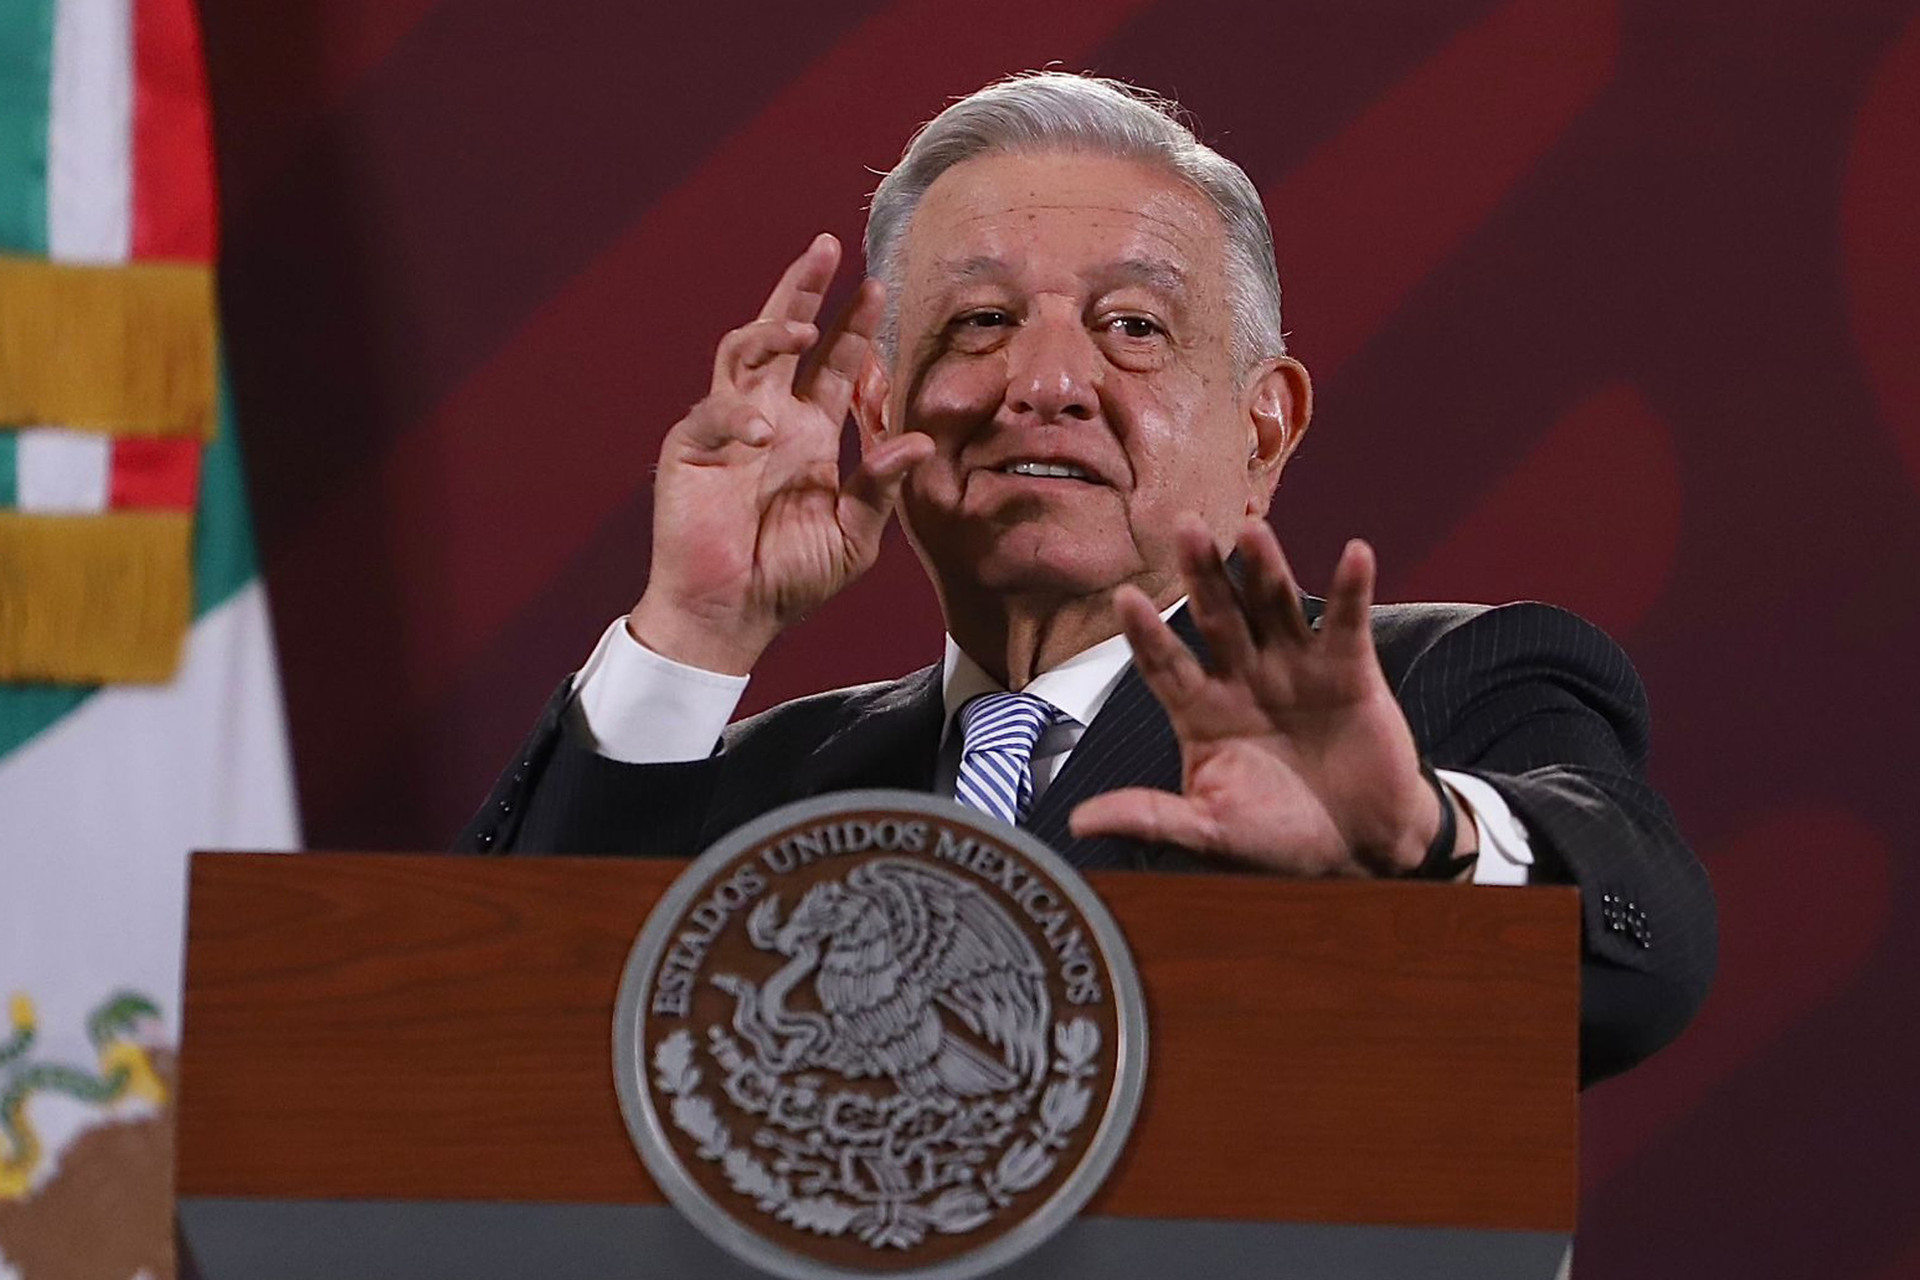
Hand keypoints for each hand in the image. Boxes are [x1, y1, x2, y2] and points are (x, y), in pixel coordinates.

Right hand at [629, 235, 932, 673]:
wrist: (733, 615)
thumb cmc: (791, 577)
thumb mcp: (854, 534)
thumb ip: (881, 485)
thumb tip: (919, 440)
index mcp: (810, 431)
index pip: (834, 363)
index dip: (854, 326)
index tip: (878, 287)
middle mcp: (770, 416)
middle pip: (782, 334)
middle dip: (803, 290)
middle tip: (826, 248)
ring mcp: (727, 427)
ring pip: (740, 353)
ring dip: (768, 333)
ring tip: (800, 329)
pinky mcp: (690, 449)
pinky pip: (712, 414)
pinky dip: (736, 415)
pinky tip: (761, 432)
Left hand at [1069, 516, 1464, 876]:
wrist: (1361, 849)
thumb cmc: (1279, 840)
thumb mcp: (1210, 831)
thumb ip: (1150, 817)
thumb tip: (1077, 823)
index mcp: (1201, 711)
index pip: (1165, 664)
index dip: (1147, 634)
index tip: (1124, 599)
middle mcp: (1242, 677)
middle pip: (1216, 616)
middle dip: (1201, 574)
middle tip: (1185, 526)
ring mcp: (1295, 668)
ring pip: (1274, 606)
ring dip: (1265, 567)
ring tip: (1252, 529)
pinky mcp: (1349, 670)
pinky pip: (1347, 622)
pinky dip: (1352, 588)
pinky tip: (1356, 553)